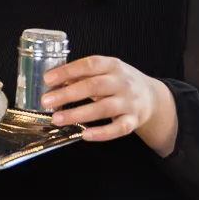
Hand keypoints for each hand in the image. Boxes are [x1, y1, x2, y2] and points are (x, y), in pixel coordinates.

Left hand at [41, 56, 162, 142]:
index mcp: (113, 65)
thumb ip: (82, 75)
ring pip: (103, 108)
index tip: (48, 79)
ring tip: (57, 118)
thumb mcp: (105, 71)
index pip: (89, 65)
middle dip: (68, 94)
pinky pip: (118, 129)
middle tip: (46, 101)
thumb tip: (54, 79)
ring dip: (78, 114)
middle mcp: (122, 82)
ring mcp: (129, 102)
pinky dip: (101, 133)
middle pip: (94, 87)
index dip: (68, 71)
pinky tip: (84, 135)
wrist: (152, 97)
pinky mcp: (133, 121)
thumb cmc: (120, 82)